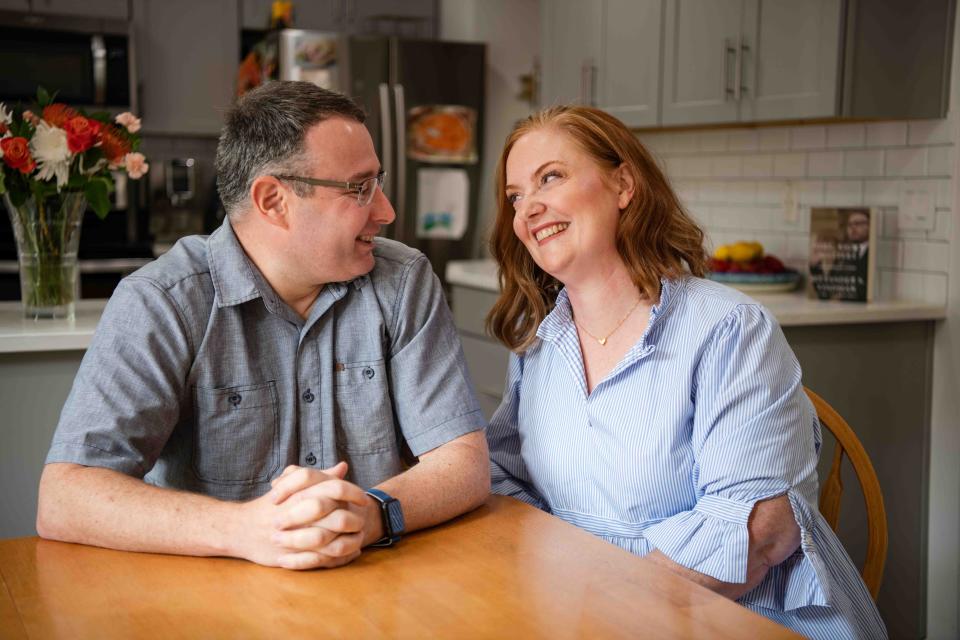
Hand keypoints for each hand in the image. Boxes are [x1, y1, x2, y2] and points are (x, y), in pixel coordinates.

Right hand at [231, 462, 367, 569]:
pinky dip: (340, 557)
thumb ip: (319, 477)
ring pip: (332, 541)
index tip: (364, 499)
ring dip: (349, 540)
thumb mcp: (292, 486)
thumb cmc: (270, 505)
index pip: (335, 488)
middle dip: (354, 520)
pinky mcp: (291, 555)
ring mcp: (294, 536)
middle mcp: (299, 513)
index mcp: (300, 492)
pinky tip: (350, 552)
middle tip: (362, 520)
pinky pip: (322, 559)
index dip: (354, 493)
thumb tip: (343, 467)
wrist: (240, 528)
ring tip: (357, 537)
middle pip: (338, 517)